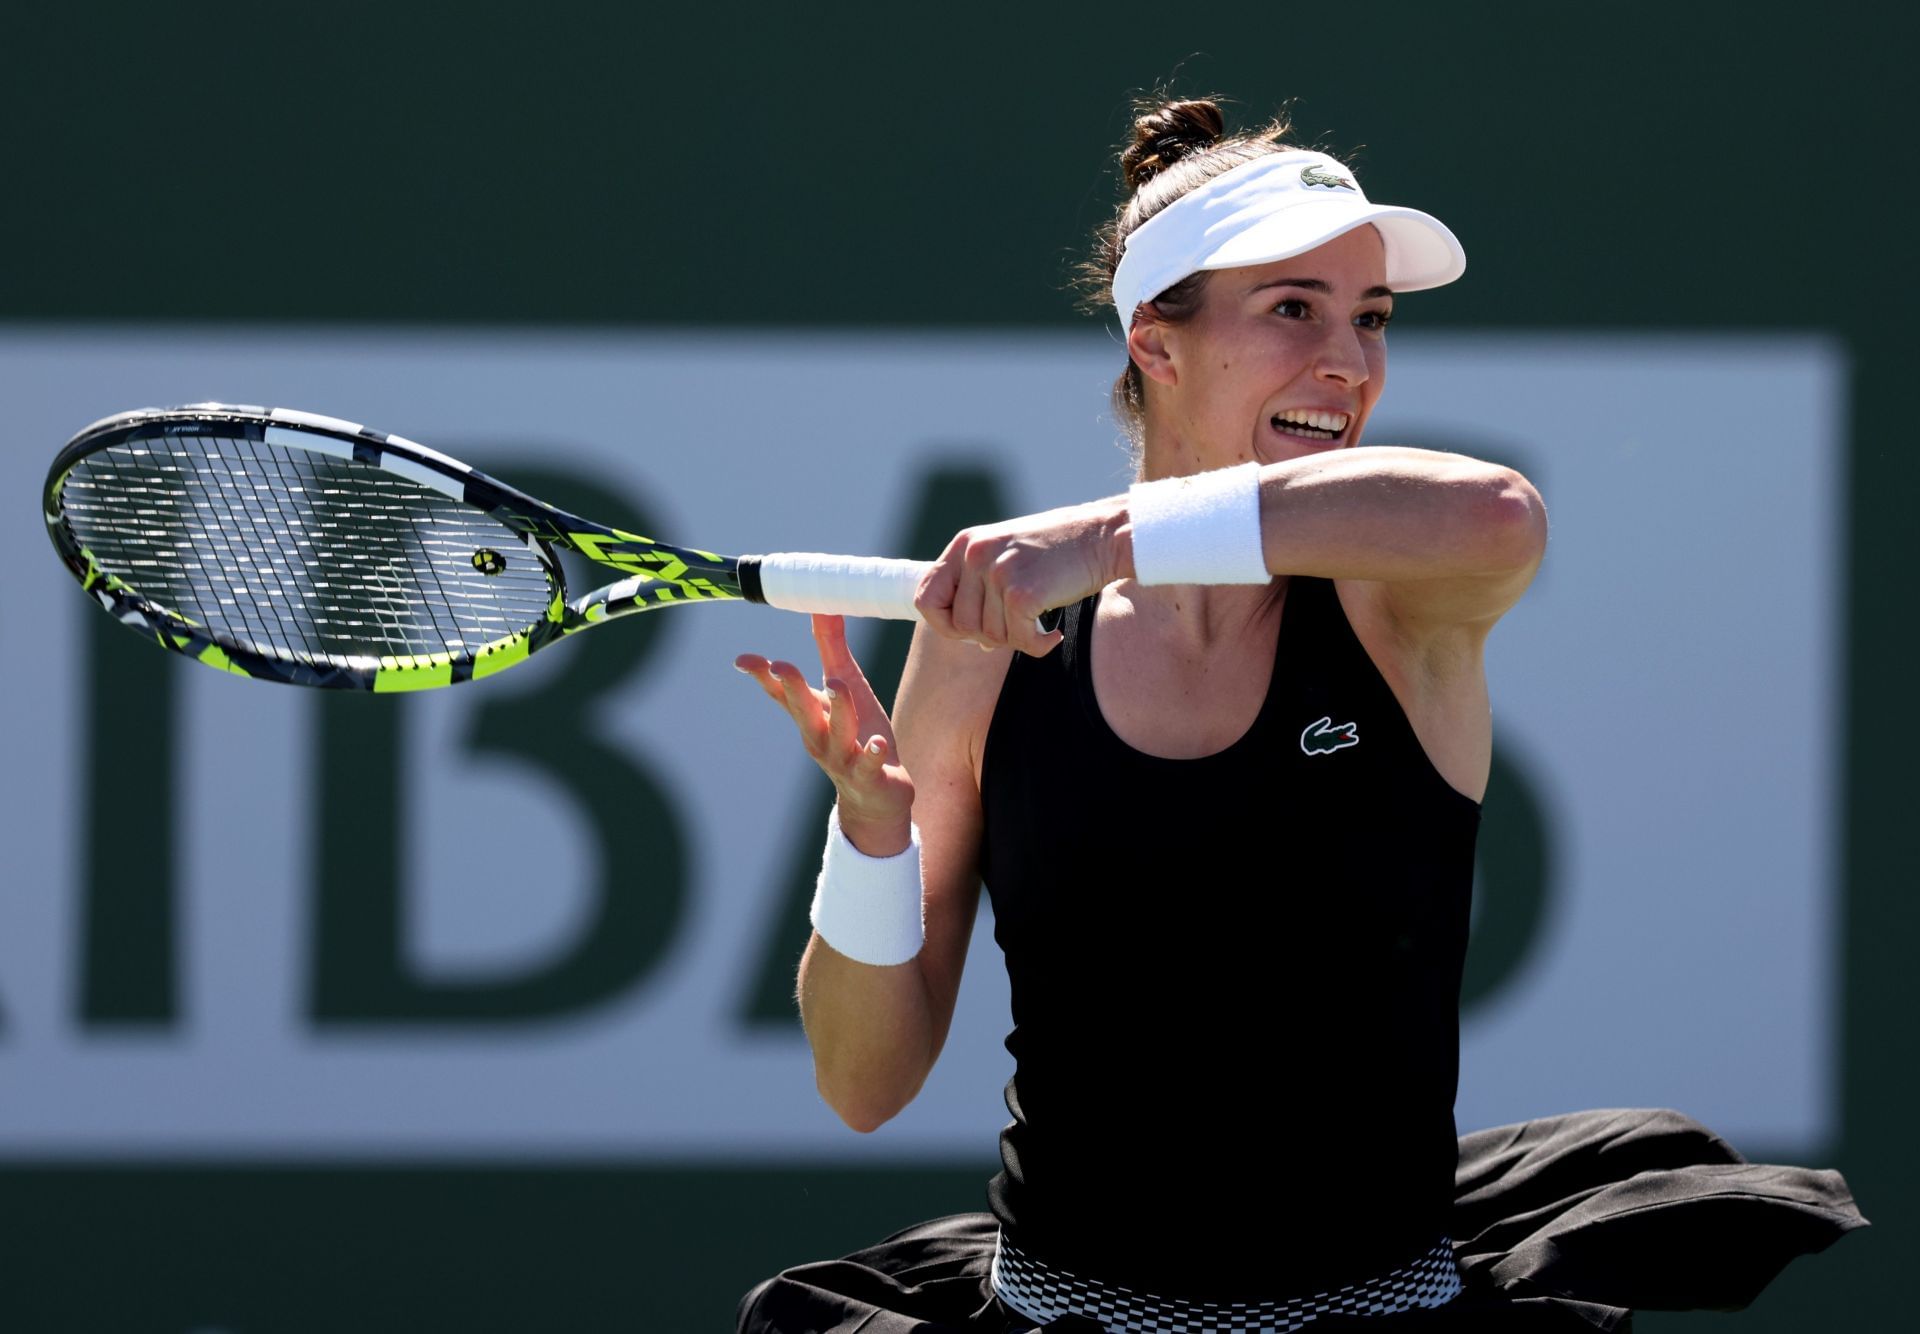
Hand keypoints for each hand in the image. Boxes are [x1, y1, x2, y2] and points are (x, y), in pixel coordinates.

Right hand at [735, 614, 915, 854]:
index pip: (782, 693)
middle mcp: (820, 736)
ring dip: (838, 710)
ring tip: (837, 686)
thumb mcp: (846, 687)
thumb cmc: (857, 734)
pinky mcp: (870, 775)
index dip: (763, 676)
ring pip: (838, 733)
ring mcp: (843, 758)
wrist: (877, 795)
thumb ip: (831, 648)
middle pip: (803, 710)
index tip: (744, 659)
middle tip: (782, 666)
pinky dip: (872, 754)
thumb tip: (822, 604)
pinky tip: (877, 743)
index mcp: (811, 715)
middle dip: (793, 688)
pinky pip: (869, 764)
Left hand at [913, 495, 1131, 655]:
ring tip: (1039, 619)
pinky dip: (1038, 645)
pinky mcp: (1022, 593)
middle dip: (989, 635)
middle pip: (961, 624)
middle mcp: (976, 555)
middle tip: (1019, 624)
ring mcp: (998, 573)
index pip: (927, 596)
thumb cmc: (1059, 551)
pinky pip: (1019, 641)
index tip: (967, 631)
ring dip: (1018, 638)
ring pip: (991, 636)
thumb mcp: (1007, 555)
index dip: (943, 622)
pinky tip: (1053, 633)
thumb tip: (977, 642)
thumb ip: (983, 590)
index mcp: (966, 544)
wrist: (1102, 536)